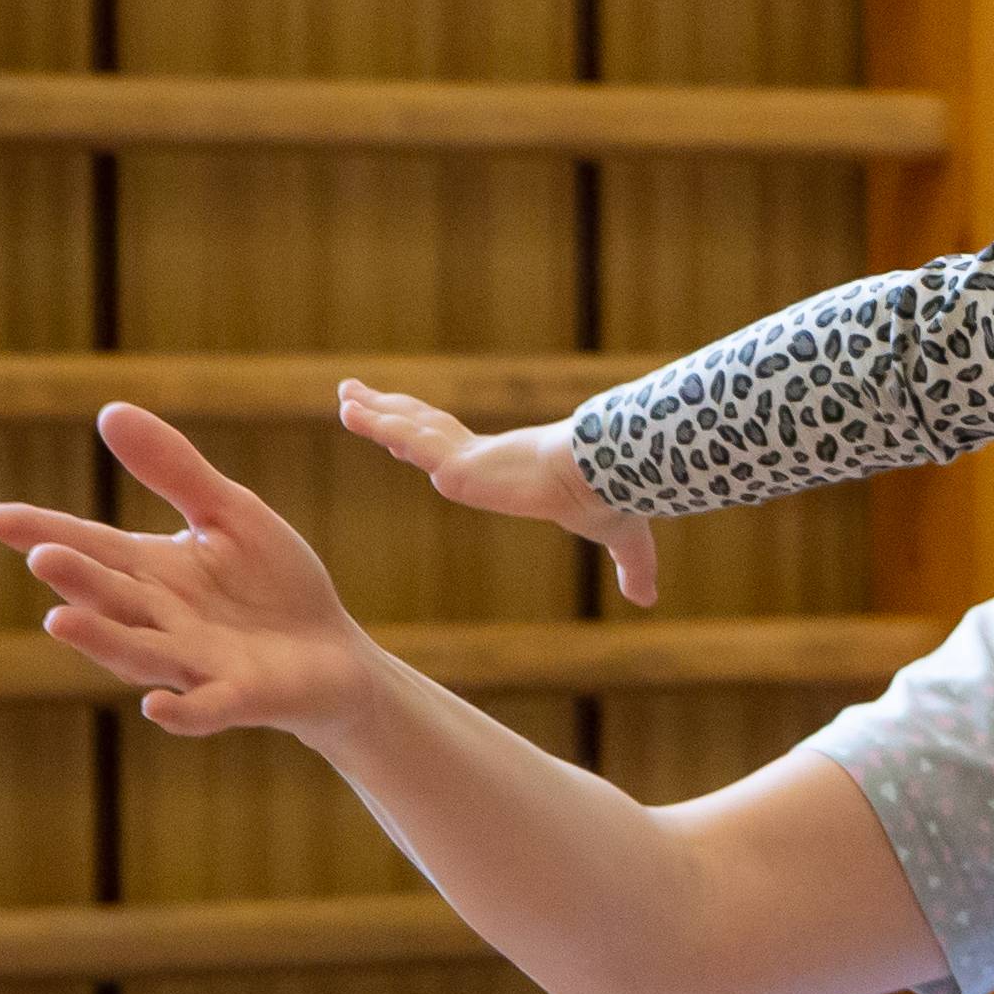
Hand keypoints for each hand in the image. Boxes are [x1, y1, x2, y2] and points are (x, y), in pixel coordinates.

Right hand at [0, 403, 389, 742]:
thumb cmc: (273, 583)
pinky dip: (182, 712)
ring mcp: (195, 663)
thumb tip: (109, 411)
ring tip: (59, 619)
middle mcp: (160, 621)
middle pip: (109, 598)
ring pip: (139, 652)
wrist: (334, 654)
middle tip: (42, 557)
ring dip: (102, 639)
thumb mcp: (229, 514)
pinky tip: (156, 706)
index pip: (89, 546)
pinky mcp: (240, 697)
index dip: (41, 532)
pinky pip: (205, 709)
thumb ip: (175, 471)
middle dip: (76, 580)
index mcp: (152, 572)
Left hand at [337, 383, 661, 605]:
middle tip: (357, 394)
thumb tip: (649, 599)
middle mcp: (483, 456)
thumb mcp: (621, 538)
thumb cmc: (615, 496)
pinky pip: (410, 440)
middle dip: (391, 411)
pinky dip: (378, 424)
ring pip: (410, 430)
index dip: (427, 436)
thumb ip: (630, 566)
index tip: (403, 426)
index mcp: (509, 468)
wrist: (610, 478)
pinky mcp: (460, 463)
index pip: (457, 448)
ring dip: (375, 413)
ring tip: (344, 395)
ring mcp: (469, 458)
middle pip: (424, 428)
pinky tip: (350, 411)